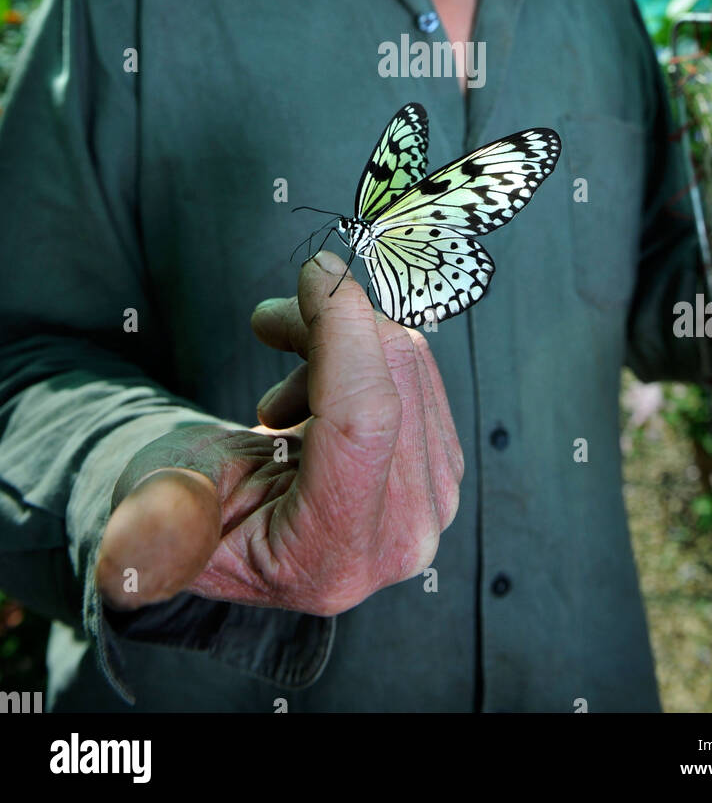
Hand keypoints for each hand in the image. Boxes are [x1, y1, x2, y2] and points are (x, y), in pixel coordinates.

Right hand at [95, 251, 462, 615]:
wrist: (221, 521)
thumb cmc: (181, 507)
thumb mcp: (154, 509)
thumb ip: (156, 523)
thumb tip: (153, 530)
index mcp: (327, 559)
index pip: (364, 423)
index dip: (342, 333)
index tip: (313, 271)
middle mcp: (398, 539)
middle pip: (395, 384)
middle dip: (330, 322)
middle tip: (267, 320)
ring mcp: (430, 502)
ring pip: (411, 366)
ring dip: (343, 334)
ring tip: (282, 357)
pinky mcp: (439, 465)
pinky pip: (419, 370)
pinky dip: (365, 348)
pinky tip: (316, 378)